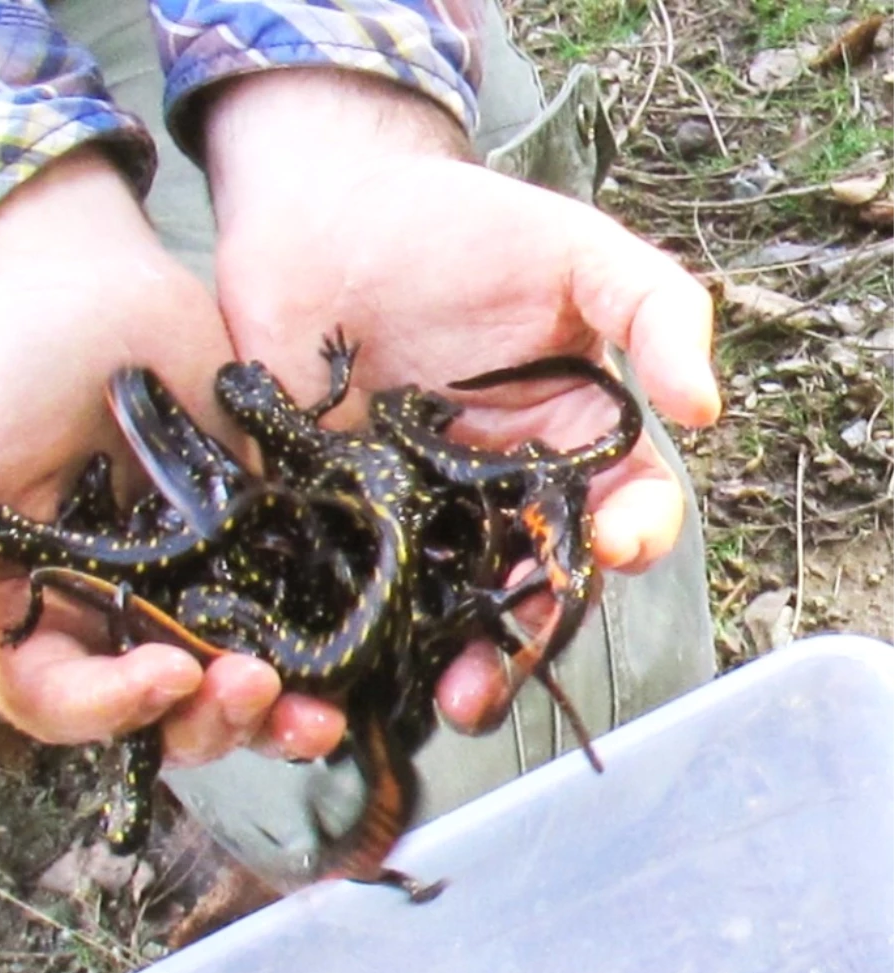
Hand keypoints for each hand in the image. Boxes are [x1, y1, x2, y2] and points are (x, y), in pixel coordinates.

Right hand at [0, 149, 342, 763]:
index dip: (113, 710)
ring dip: (272, 717)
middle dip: (209, 722)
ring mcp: (191, 597)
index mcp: (34, 627)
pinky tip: (348, 670)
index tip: (167, 674)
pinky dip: (320, 659)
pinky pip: (289, 626)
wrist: (81, 290)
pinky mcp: (254, 557)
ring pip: (230, 691)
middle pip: (162, 719)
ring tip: (312, 711)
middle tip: (250, 685)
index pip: (66, 706)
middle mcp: (115, 630)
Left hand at [204, 70, 720, 731]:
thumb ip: (653, 308)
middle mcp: (494, 497)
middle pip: (527, 586)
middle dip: (525, 638)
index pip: (616, 511)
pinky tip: (354, 664)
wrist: (323, 213)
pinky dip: (359, 630)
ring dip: (452, 662)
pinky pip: (354, 587)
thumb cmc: (456, 226)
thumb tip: (707, 408)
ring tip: (448, 701)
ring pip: (446, 609)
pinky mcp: (337, 521)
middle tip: (504, 676)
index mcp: (563, 446)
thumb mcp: (572, 252)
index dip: (628, 537)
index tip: (615, 546)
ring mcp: (414, 517)